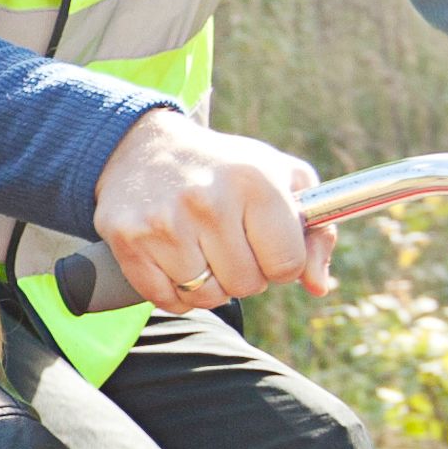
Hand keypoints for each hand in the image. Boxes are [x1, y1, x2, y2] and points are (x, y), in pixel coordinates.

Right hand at [91, 113, 326, 315]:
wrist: (144, 148)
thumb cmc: (225, 168)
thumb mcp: (282, 179)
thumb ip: (315, 232)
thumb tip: (319, 286)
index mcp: (254, 181)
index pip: (286, 264)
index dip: (281, 262)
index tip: (266, 244)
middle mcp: (208, 201)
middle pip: (246, 284)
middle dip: (244, 273)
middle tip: (230, 244)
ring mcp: (164, 223)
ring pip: (206, 297)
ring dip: (209, 284)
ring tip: (202, 251)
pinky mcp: (128, 240)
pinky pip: (167, 300)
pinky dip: (176, 292)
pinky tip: (176, 260)